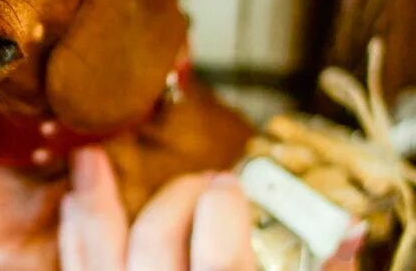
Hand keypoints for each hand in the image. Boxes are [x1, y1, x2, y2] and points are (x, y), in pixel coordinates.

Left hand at [60, 148, 359, 270]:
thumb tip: (347, 231)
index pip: (222, 260)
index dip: (224, 209)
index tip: (229, 185)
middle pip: (158, 241)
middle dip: (178, 197)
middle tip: (204, 184)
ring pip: (100, 254)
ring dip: (94, 202)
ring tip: (89, 161)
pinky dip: (75, 238)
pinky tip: (74, 206)